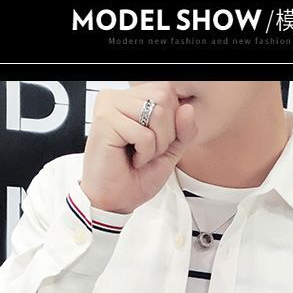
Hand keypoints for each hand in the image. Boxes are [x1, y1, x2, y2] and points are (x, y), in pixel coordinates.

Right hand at [80, 81, 198, 213]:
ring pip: (157, 113)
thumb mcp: (170, 151)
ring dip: (155, 145)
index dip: (173, 123)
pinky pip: (145, 134)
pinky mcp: (105, 120)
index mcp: (131, 98)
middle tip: (146, 151)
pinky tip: (130, 160)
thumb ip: (183, 130)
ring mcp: (109, 105)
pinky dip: (144, 154)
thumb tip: (187, 109)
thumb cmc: (136, 177)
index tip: (154, 144)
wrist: (114, 201)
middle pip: (165, 98)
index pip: (168, 91)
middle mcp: (118, 97)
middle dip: (165, 133)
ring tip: (138, 155)